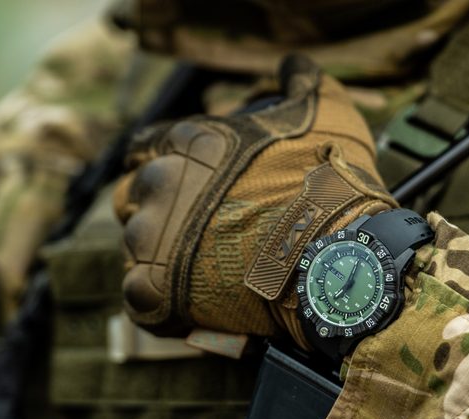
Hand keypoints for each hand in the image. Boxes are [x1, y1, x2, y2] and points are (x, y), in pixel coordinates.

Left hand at [114, 54, 394, 346]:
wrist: (335, 260)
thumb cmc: (331, 185)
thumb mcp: (326, 110)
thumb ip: (299, 83)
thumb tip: (294, 66)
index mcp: (190, 141)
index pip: (146, 146)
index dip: (164, 162)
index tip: (184, 181)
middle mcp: (160, 185)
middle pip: (133, 196)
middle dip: (158, 209)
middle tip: (196, 230)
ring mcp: (150, 241)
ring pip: (135, 247)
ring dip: (159, 256)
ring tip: (201, 270)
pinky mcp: (152, 293)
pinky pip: (139, 297)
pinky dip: (161, 301)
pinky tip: (192, 302)